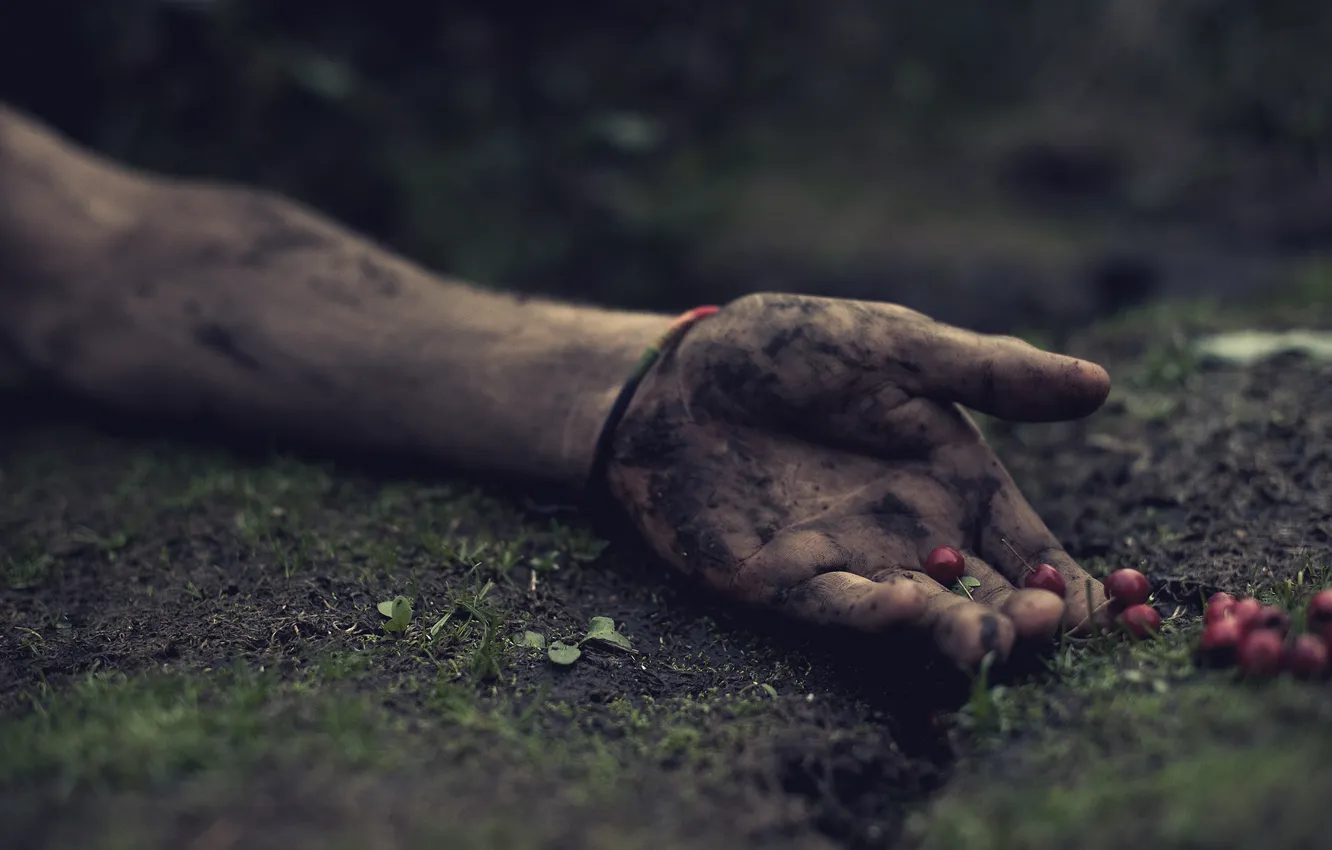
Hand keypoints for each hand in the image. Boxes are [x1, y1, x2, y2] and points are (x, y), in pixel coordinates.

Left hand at [604, 293, 1112, 669]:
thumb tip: (1100, 383)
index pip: (1032, 550)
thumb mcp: (895, 348)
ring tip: (994, 637)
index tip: (1117, 609)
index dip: (1074, 584)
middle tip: (1050, 625)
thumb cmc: (788, 349)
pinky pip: (836, 606)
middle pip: (986, 596)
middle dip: (1023, 620)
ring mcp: (849, 562)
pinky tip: (907, 603)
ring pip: (920, 617)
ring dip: (959, 632)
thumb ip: (988, 374)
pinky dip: (873, 612)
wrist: (679, 373)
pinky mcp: (781, 581)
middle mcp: (912, 535)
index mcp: (955, 483)